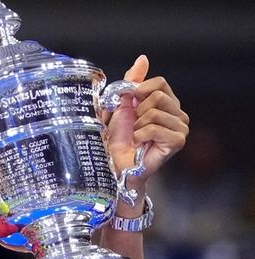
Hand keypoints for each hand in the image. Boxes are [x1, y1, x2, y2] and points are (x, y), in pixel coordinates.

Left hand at [103, 55, 189, 187]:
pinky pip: (155, 127)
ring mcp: (180, 127)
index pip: (159, 82)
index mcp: (167, 102)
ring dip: (136, 125)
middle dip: (136, 111)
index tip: (129, 105)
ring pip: (154, 112)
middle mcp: (178, 113)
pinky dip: (140, 135)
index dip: (139, 91)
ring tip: (136, 136)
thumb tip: (143, 58)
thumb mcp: (121, 103)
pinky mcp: (178, 141)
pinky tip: (140, 143)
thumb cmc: (118, 136)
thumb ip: (132, 81)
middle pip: (157, 96)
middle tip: (133, 126)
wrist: (116, 162)